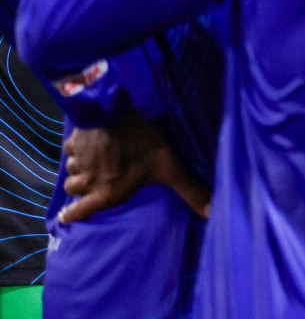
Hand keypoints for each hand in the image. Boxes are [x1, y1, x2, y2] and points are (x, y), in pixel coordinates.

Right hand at [59, 113, 210, 223]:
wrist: (115, 114)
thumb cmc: (142, 145)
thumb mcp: (169, 168)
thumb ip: (189, 190)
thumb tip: (212, 213)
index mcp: (106, 192)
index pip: (80, 212)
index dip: (73, 215)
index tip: (68, 216)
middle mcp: (88, 181)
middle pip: (73, 190)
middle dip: (80, 187)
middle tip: (90, 181)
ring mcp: (79, 160)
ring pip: (71, 170)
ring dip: (79, 167)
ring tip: (91, 162)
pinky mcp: (74, 141)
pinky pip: (70, 148)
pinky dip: (76, 147)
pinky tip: (88, 143)